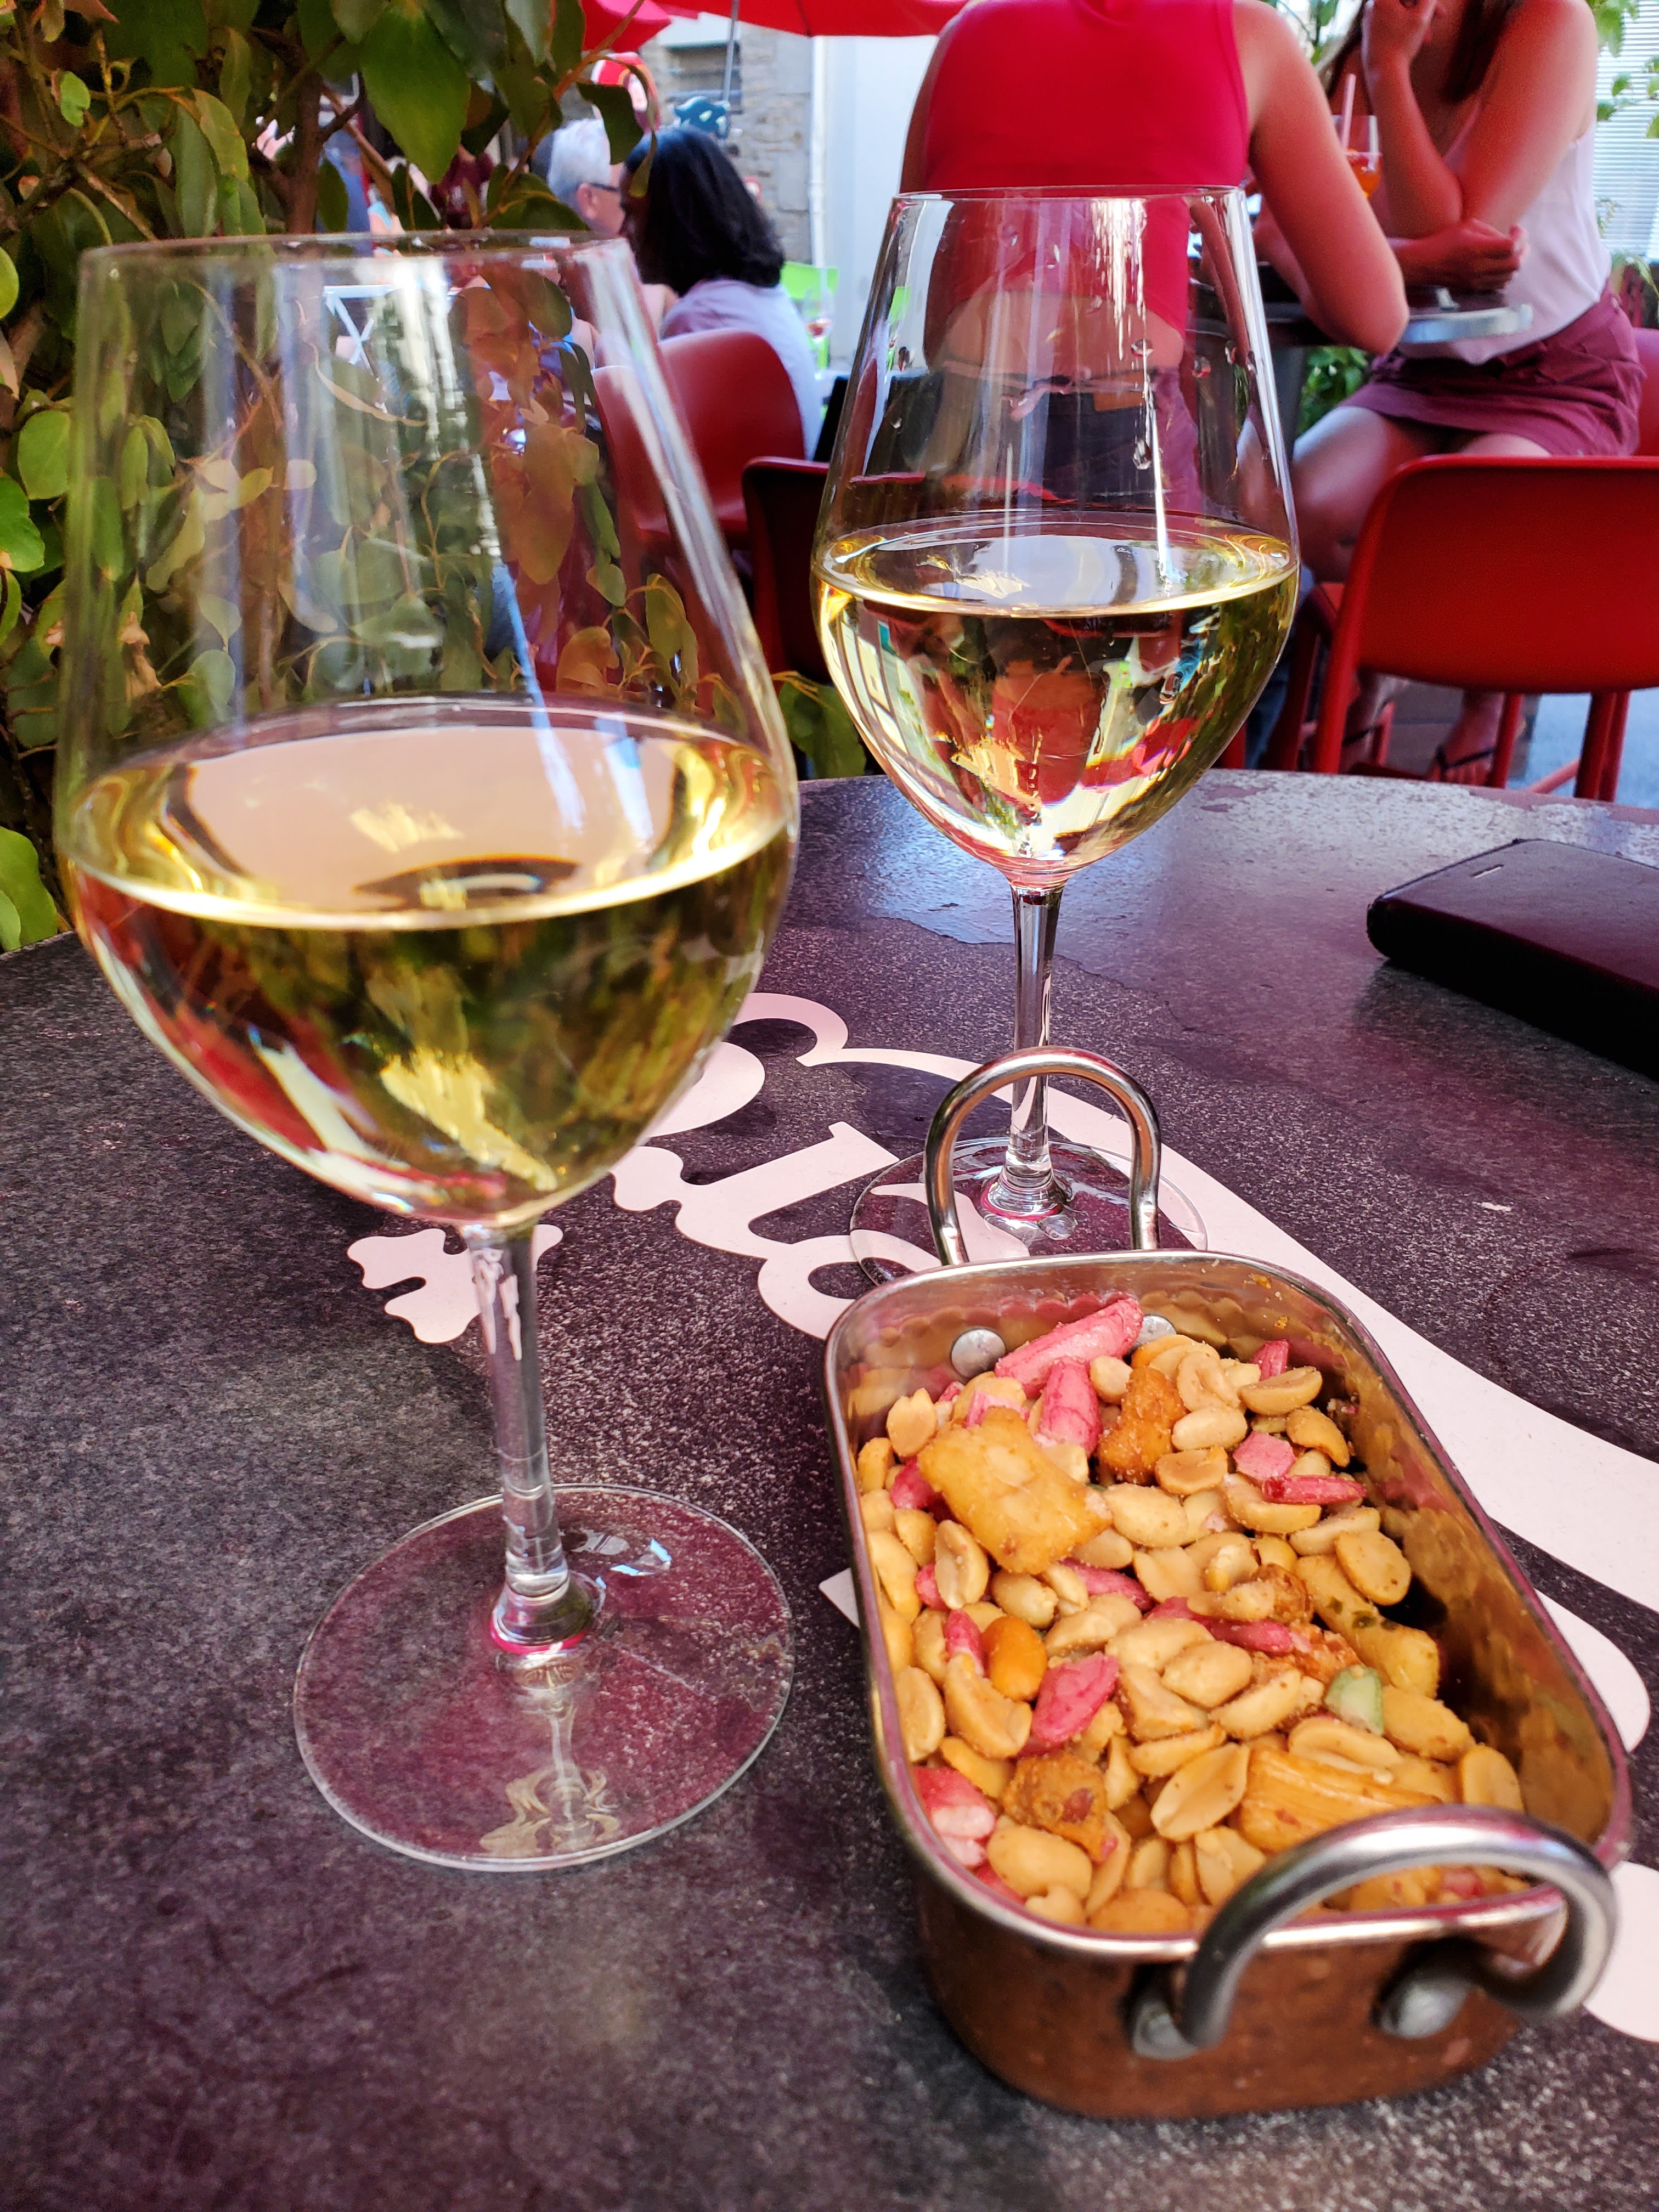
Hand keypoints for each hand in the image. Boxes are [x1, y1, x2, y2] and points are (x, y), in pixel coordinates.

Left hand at [1362, 0, 1438, 78]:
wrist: (1382, 74)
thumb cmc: (1401, 45)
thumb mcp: (1421, 17)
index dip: (1427, 1)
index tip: (1440, 11)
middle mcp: (1372, 5)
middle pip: (1405, 1)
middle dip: (1423, 10)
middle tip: (1441, 16)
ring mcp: (1370, 19)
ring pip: (1400, 12)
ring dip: (1416, 22)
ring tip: (1427, 38)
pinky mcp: (1370, 31)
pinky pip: (1392, 23)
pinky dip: (1405, 29)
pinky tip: (1417, 40)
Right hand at [1395, 219, 1526, 290]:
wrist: (1423, 264)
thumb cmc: (1445, 240)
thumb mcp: (1468, 226)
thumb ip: (1491, 232)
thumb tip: (1508, 238)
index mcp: (1477, 249)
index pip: (1511, 246)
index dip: (1521, 237)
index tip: (1515, 229)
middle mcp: (1478, 268)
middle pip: (1515, 264)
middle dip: (1523, 251)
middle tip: (1520, 242)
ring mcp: (1476, 281)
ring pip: (1509, 276)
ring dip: (1515, 263)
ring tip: (1510, 252)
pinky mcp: (1474, 289)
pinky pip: (1499, 285)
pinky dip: (1505, 275)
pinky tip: (1500, 265)